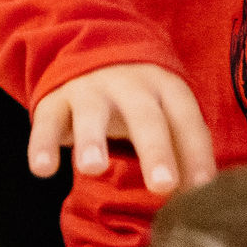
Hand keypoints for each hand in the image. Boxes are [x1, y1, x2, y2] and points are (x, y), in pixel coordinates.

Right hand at [30, 62, 214, 194]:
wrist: (89, 48)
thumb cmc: (138, 98)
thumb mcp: (165, 112)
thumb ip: (183, 149)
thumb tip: (203, 198)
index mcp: (164, 87)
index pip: (186, 118)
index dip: (196, 152)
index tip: (204, 189)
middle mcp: (129, 85)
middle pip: (145, 117)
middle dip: (155, 150)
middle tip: (163, 186)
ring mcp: (89, 90)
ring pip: (91, 113)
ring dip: (93, 139)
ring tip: (93, 169)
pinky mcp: (54, 99)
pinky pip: (47, 121)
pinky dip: (42, 144)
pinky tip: (43, 169)